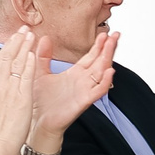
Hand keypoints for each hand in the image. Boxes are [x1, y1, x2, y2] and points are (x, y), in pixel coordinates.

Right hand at [0, 28, 39, 154]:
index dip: (8, 45)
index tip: (15, 35)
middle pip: (7, 56)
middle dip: (16, 40)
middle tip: (25, 28)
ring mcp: (8, 90)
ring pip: (16, 63)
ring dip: (24, 47)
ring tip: (31, 34)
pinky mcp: (21, 98)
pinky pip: (25, 76)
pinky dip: (28, 63)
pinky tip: (33, 53)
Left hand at [30, 28, 118, 152]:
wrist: (38, 121)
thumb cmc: (40, 101)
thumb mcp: (39, 73)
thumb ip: (43, 56)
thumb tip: (43, 37)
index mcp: (75, 74)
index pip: (91, 57)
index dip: (98, 45)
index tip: (105, 33)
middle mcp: (83, 81)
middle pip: (100, 61)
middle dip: (108, 48)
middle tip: (116, 34)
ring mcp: (85, 91)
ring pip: (101, 73)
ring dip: (108, 58)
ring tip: (113, 45)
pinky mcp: (83, 102)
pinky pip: (98, 91)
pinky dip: (105, 82)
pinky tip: (110, 71)